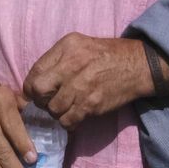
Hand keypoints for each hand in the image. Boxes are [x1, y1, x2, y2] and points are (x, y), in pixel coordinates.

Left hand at [24, 32, 150, 129]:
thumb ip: (56, 59)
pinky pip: (68, 120)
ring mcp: (82, 86)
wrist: (136, 65)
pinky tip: (74, 116)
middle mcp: (72, 65)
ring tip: (64, 108)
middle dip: (40, 101)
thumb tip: (35, 82)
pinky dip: (68, 122)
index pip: (35, 72)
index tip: (37, 94)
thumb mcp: (79, 44)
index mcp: (66, 47)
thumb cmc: (105, 54)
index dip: (31, 87)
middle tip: (48, 103)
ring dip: (56, 113)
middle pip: (39, 91)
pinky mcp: (92, 104)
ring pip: (53, 109)